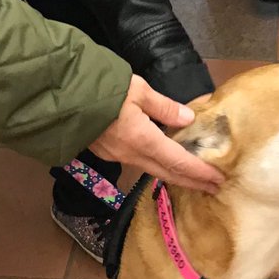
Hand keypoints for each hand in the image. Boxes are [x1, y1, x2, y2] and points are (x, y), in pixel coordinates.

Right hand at [88, 76, 223, 192]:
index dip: (199, 172)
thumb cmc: (102, 91)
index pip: (178, 162)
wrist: (60, 99)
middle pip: (167, 173)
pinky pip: (139, 163)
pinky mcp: (107, 152)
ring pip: (153, 170)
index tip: (218, 180)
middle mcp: (131, 155)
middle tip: (213, 187)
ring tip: (194, 177)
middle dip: (191, 182)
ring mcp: (117, 156)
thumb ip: (164, 107)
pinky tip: (166, 163)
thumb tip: (188, 119)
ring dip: (175, 176)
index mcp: (143, 141)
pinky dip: (158, 167)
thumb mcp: (138, 91)